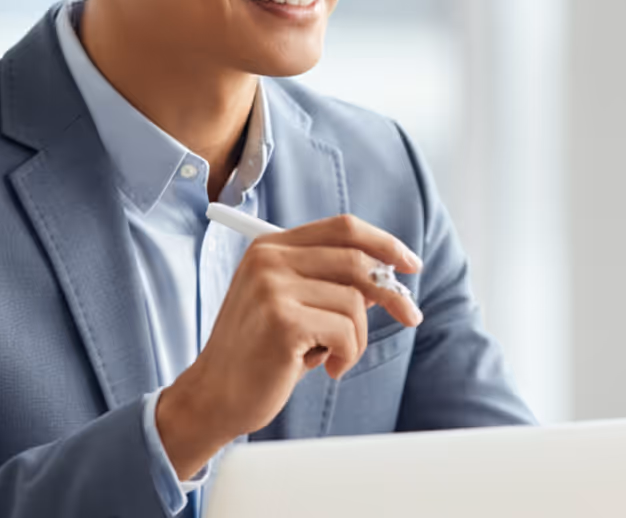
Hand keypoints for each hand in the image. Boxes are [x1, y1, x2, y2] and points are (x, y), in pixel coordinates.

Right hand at [155, 213, 422, 477]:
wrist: (215, 396)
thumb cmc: (260, 354)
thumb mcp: (294, 304)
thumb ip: (332, 282)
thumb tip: (390, 275)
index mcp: (271, 247)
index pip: (343, 228)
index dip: (384, 243)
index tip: (409, 264)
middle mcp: (269, 259)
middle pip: (357, 259)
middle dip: (393, 292)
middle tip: (410, 316)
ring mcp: (273, 288)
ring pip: (355, 301)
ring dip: (357, 337)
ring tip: (335, 356)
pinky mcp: (282, 321)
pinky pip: (346, 331)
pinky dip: (348, 355)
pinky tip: (328, 368)